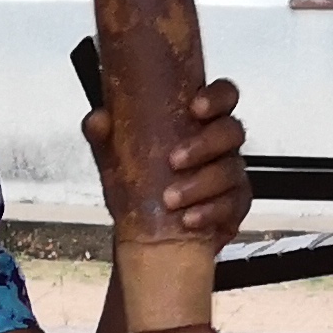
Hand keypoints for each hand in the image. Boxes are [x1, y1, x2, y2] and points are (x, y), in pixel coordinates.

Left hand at [80, 76, 250, 246]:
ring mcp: (230, 175)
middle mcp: (219, 145)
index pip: (223, 96)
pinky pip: (232, 205)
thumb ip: (105, 136)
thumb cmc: (141, 188)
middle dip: (205, 143)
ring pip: (230, 170)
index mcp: (198, 122)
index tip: (196, 107)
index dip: (217, 97)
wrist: (146, 236)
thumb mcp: (117, 159)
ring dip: (200, 184)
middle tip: (173, 160)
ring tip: (171, 198)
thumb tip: (98, 119)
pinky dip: (210, 212)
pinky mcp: (234, 206)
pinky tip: (189, 218)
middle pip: (232, 131)